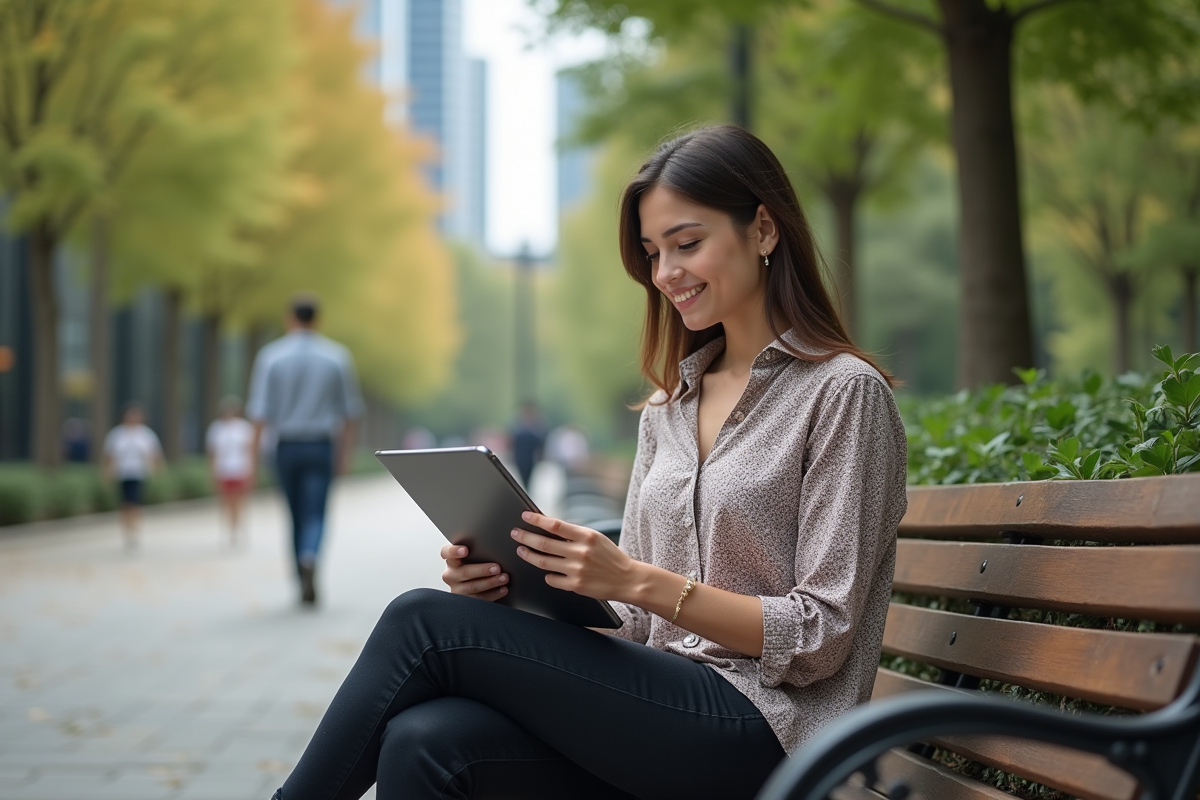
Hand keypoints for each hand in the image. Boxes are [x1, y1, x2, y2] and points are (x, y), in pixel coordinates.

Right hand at [440, 544, 508, 600]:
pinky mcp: (465, 601)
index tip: (465, 550)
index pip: (446, 553)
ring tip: (504, 578)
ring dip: (490, 582)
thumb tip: (495, 546)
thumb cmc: (477, 565)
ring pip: (472, 587)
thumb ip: (478, 551)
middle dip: (482, 570)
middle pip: (464, 572)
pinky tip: (503, 589)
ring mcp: (457, 589)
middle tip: (497, 568)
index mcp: (451, 560)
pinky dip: (493, 594)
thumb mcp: (475, 557)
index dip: (454, 551)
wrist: (478, 582)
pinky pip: (479, 599)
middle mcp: (451, 575)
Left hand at [512, 511, 636, 600]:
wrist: (628, 579)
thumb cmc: (610, 557)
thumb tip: (549, 527)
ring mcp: (577, 570)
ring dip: (529, 555)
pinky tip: (546, 571)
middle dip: (525, 538)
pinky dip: (547, 574)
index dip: (537, 520)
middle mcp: (580, 552)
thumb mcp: (595, 538)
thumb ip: (574, 534)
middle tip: (515, 534)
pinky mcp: (575, 586)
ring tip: (522, 550)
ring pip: (544, 563)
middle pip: (544, 544)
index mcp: (586, 536)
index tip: (525, 516)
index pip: (555, 525)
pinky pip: (552, 579)